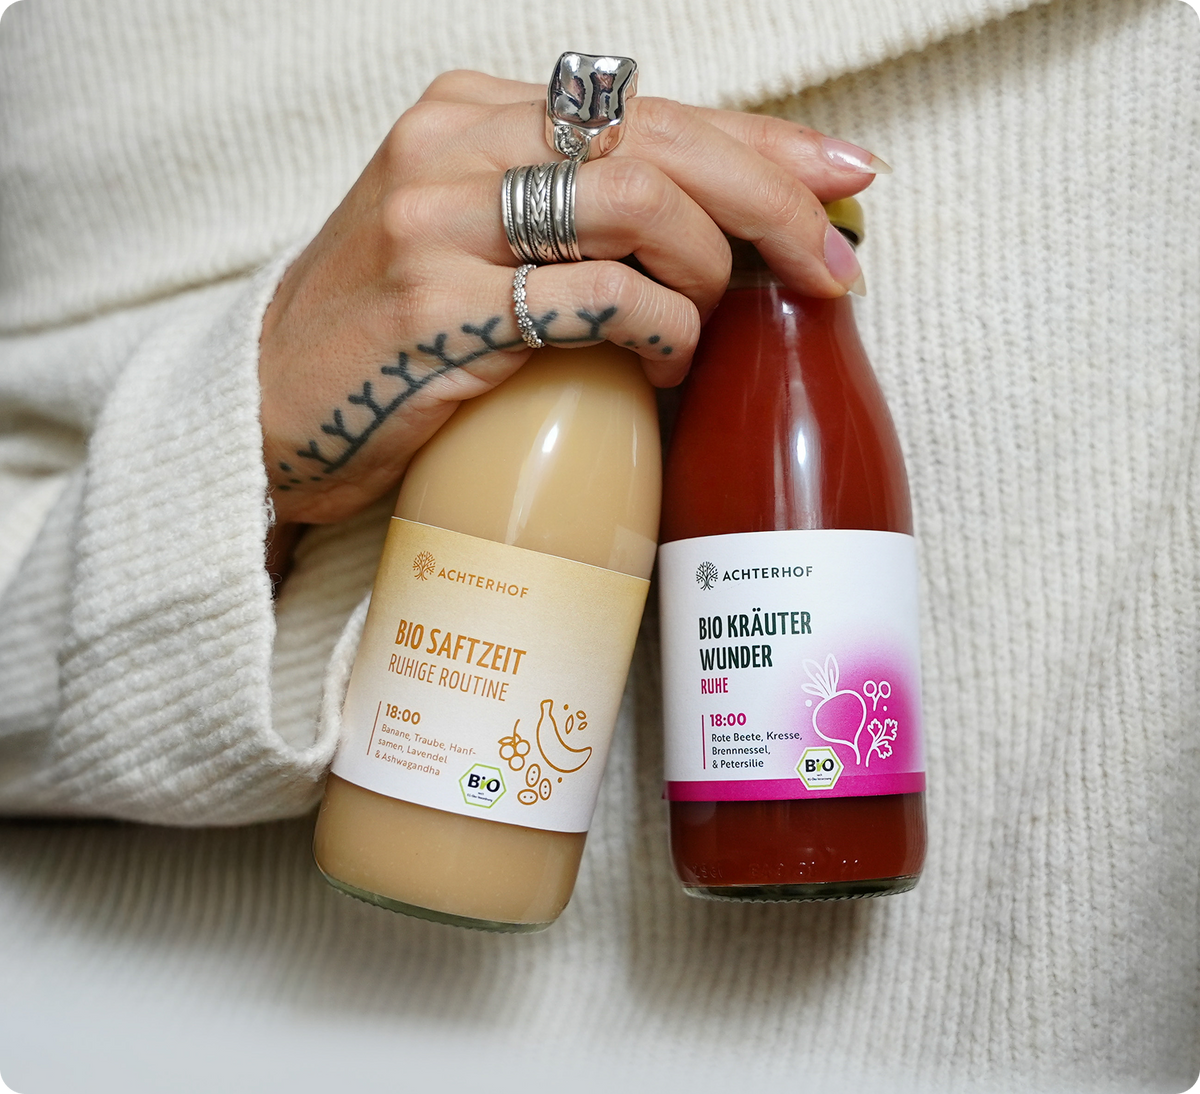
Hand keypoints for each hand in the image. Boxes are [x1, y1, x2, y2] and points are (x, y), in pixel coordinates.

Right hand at [259, 70, 882, 527]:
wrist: (267, 414)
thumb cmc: (391, 340)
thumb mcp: (475, 244)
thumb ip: (571, 219)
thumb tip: (718, 235)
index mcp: (470, 114)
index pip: (649, 111)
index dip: (761, 142)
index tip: (841, 177)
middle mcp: (453, 144)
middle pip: (661, 142)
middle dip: (772, 200)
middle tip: (832, 261)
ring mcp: (438, 220)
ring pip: (640, 202)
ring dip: (710, 269)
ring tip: (711, 323)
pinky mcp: (438, 305)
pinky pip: (598, 297)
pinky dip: (662, 328)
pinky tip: (670, 360)